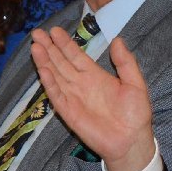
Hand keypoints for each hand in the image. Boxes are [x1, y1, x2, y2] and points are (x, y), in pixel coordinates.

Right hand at [31, 28, 154, 170]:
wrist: (132, 140)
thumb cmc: (136, 113)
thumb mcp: (135, 83)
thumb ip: (125, 62)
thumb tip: (117, 39)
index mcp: (95, 75)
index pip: (76, 55)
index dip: (65, 43)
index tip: (54, 30)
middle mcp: (81, 84)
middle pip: (61, 62)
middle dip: (49, 47)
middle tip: (37, 33)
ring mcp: (73, 97)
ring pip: (55, 75)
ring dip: (45, 61)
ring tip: (35, 47)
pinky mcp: (69, 112)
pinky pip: (56, 95)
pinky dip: (49, 83)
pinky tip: (42, 69)